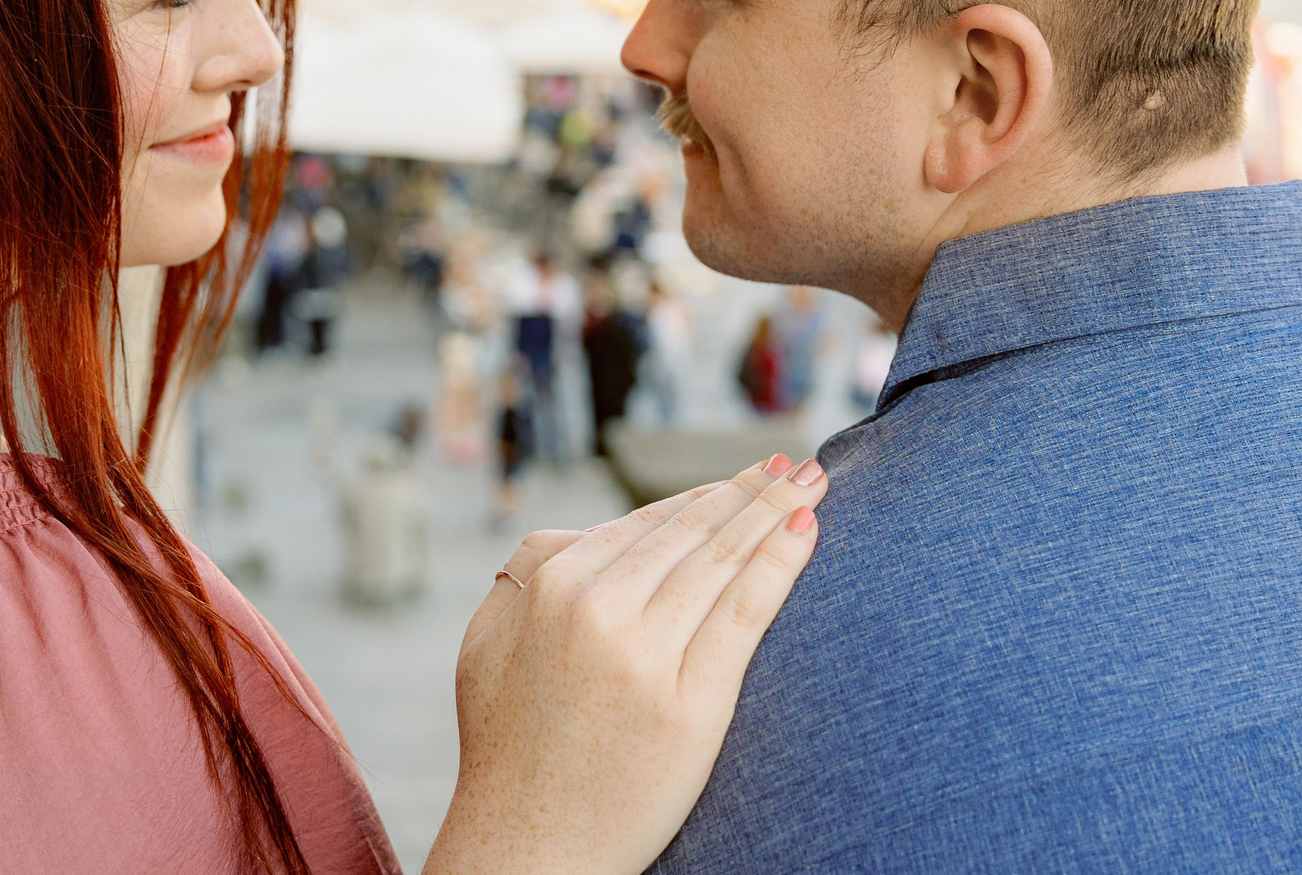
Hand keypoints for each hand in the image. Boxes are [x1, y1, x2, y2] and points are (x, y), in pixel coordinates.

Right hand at [423, 455, 828, 874]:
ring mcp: (643, 652)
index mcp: (548, 584)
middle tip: (798, 465)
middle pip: (692, 532)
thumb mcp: (485, 642)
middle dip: (752, 491)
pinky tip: (807, 534)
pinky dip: (781, 564)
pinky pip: (746, 612)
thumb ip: (526, 576)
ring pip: (722, 560)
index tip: (746, 476)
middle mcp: (595, 606)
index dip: (704, 495)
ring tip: (816, 485)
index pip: (646, 524)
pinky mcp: (690, 701)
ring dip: (777, 512)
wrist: (527, 851)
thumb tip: (578, 536)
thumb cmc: (506, 751)